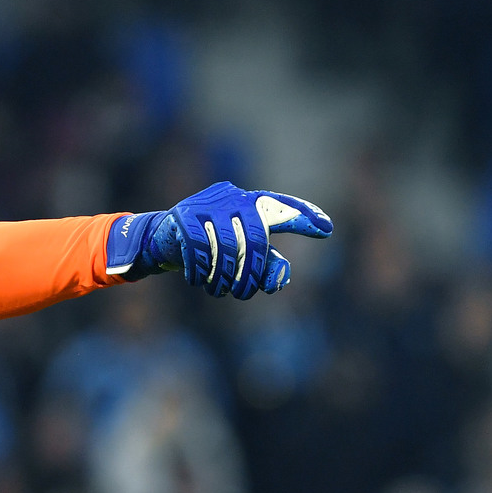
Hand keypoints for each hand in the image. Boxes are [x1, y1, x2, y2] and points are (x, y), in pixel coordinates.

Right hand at [106, 181, 332, 297]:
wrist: (164, 238)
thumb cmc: (212, 248)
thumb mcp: (241, 257)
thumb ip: (266, 267)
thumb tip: (278, 281)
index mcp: (250, 203)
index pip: (281, 208)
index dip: (303, 217)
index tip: (327, 230)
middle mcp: (232, 197)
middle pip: (254, 238)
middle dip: (250, 272)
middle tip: (243, 294)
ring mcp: (206, 204)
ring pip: (226, 246)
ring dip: (222, 277)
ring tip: (218, 291)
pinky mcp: (183, 216)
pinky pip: (198, 248)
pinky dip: (199, 270)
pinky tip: (197, 280)